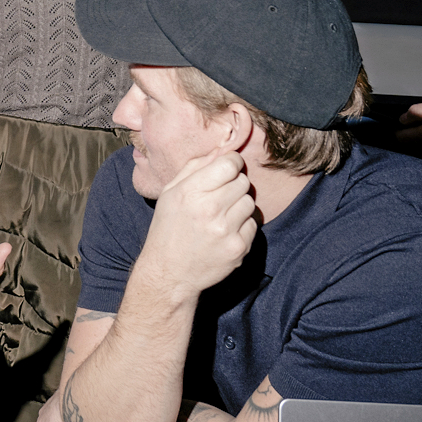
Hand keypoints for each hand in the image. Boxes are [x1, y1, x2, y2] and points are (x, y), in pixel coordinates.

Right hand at [142, 151, 257, 293]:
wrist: (169, 272)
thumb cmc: (168, 228)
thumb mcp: (171, 193)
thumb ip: (195, 168)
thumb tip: (221, 149)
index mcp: (190, 192)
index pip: (229, 164)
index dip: (232, 163)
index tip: (229, 167)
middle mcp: (210, 209)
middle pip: (243, 182)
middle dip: (234, 185)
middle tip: (221, 195)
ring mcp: (226, 230)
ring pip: (250, 202)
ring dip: (239, 205)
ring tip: (222, 215)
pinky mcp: (239, 248)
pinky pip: (253, 225)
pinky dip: (242, 226)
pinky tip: (226, 232)